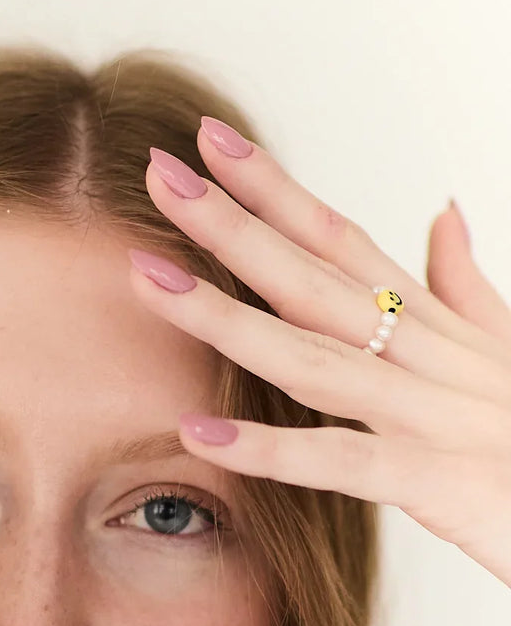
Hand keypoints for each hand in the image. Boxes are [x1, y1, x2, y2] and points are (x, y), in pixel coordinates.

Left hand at [127, 119, 510, 589]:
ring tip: (150, 281)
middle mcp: (429, 356)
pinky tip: (201, 438)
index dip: (276, 191)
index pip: (342, 241)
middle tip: (159, 173)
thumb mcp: (509, 352)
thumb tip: (440, 213)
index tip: (210, 144)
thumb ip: (466, 288)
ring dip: (227, 318)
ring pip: (314, 356)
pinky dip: (271, 451)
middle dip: (233, 224)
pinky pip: (342, 462)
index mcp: (435, 327)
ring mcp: (431, 414)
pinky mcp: (436, 481)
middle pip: (317, 278)